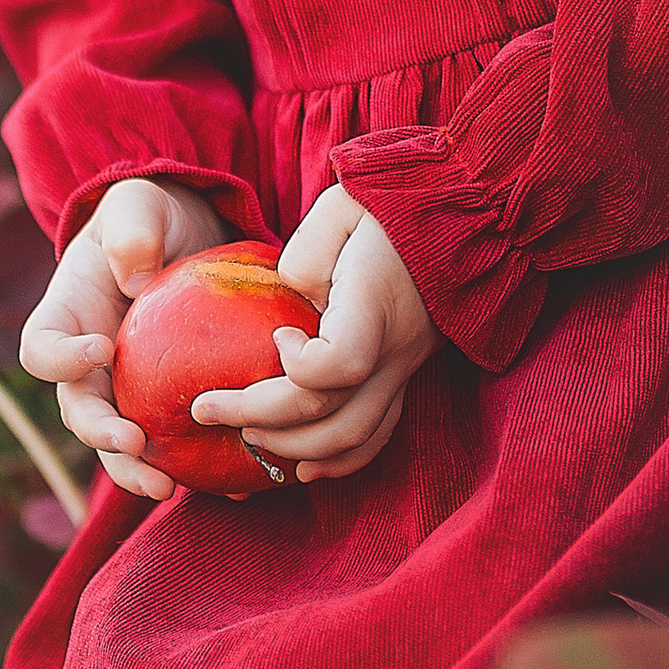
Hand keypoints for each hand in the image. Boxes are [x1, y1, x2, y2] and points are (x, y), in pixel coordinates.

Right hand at [20, 178, 227, 502]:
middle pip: (79, 412)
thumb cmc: (152, 217)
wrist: (186, 239)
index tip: (99, 348)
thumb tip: (136, 279)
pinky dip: (198, 467)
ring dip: (136, 471)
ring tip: (168, 487)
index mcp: (65, 318)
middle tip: (134, 445)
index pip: (40, 349)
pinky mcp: (167, 406)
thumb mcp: (140, 203)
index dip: (59, 359)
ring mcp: (126, 391)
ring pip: (120, 445)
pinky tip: (234, 483)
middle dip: (101, 437)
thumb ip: (133, 230)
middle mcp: (87, 366)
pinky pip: (176, 444)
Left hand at [190, 186, 435, 483]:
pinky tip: (303, 465)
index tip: (278, 336)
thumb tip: (284, 321)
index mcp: (375, 303)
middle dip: (262, 423)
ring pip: (356, 438)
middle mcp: (396, 347)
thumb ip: (300, 266)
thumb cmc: (387, 203)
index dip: (296, 368)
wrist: (460, 211)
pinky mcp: (408, 374)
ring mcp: (406, 367)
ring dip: (296, 450)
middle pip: (334, 417)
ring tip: (247, 438)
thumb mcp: (335, 214)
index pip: (339, 364)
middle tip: (209, 409)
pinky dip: (338, 458)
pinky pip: (377, 434)